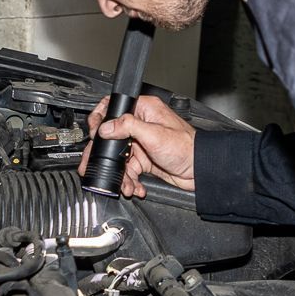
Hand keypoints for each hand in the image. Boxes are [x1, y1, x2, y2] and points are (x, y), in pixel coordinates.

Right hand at [79, 93, 196, 196]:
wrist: (199, 170)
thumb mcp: (154, 134)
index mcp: (144, 110)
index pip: (113, 108)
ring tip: (125, 184)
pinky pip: (129, 170)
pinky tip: (135, 187)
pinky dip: (130, 181)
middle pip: (111, 138)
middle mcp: (141, 125)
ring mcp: (141, 143)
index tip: (95, 134)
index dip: (100, 120)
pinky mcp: (144, 160)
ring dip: (120, 174)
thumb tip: (106, 127)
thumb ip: (128, 127)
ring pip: (118, 158)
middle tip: (94, 166)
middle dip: (104, 156)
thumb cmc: (186, 147)